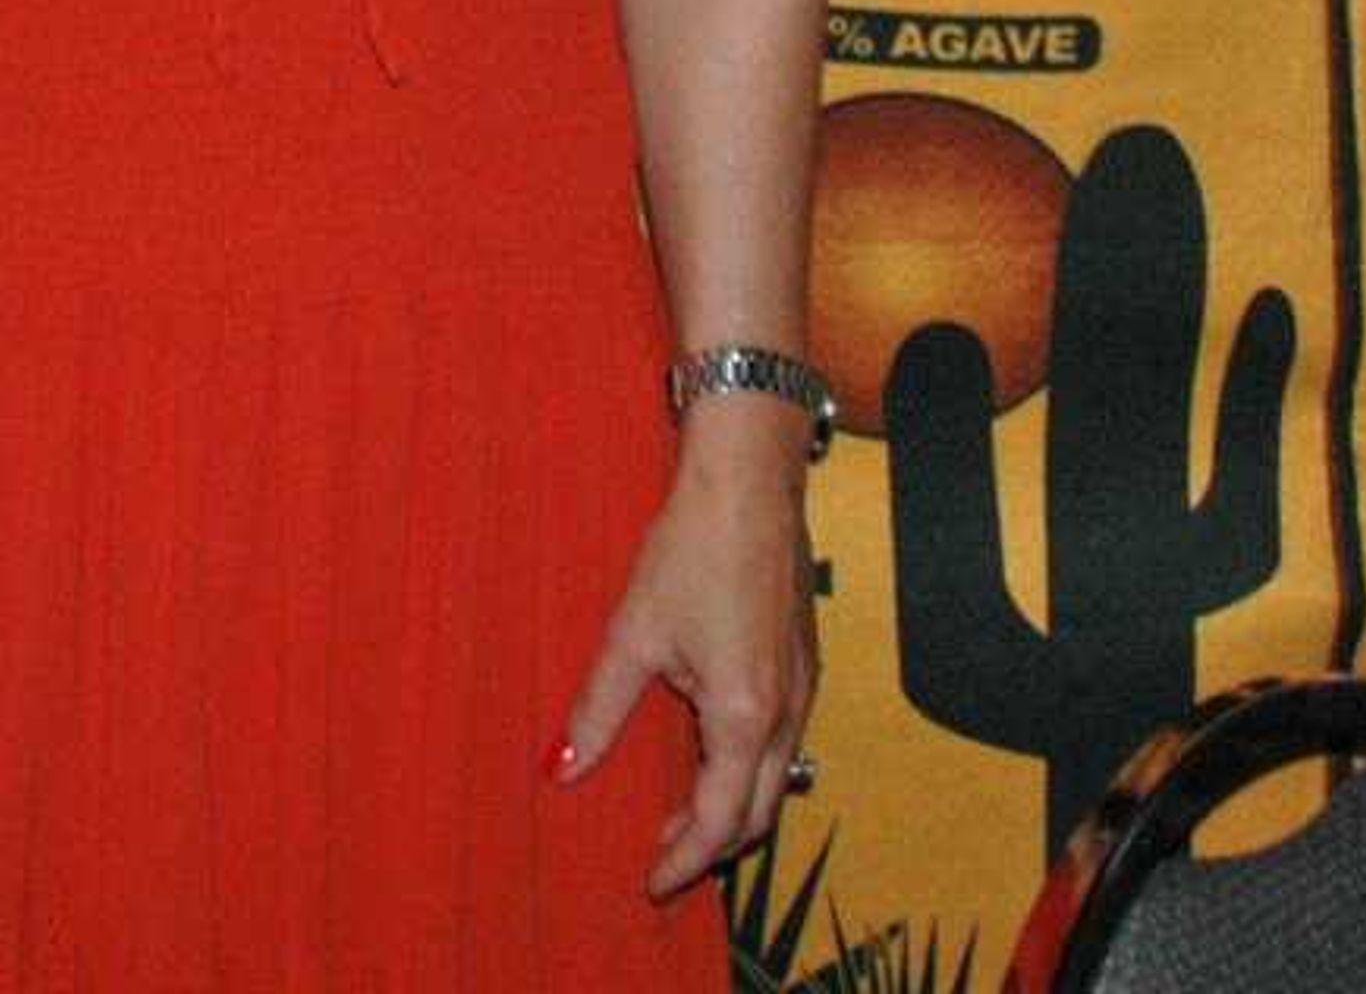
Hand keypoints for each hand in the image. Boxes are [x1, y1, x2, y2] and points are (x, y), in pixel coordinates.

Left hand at [553, 415, 817, 899]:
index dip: (684, 861)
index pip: (717, 821)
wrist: (749, 483)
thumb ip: (598, 709)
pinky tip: (712, 752)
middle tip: (662, 859)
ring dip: (732, 808)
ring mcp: (804, 689)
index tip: (651, 883)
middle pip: (757, 813)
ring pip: (776, 779)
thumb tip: (561, 769)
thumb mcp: (634, 632)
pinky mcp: (805, 663)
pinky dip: (750, 769)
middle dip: (712, 848)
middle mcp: (785, 713)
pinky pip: (784, 743)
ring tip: (679, 815)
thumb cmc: (692, 548)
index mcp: (742, 716)